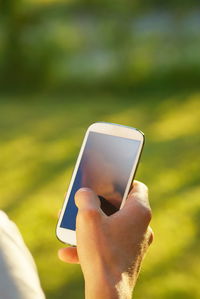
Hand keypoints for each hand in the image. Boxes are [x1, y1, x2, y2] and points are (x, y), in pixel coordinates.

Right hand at [58, 181, 152, 298]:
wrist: (107, 293)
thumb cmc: (101, 252)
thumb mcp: (87, 216)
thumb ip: (85, 197)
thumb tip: (84, 193)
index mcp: (139, 212)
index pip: (136, 187)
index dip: (122, 181)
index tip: (107, 182)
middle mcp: (142, 227)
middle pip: (119, 207)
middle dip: (96, 205)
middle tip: (82, 203)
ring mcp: (135, 244)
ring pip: (111, 227)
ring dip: (90, 226)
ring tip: (70, 226)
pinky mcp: (127, 258)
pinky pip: (107, 246)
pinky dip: (91, 245)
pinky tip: (68, 252)